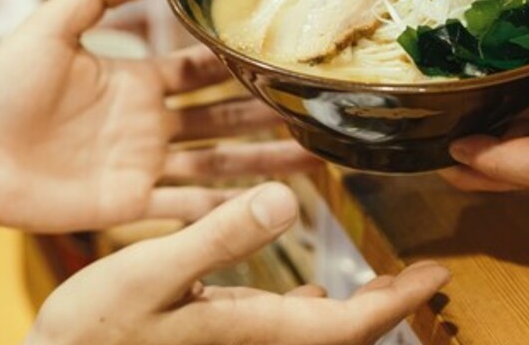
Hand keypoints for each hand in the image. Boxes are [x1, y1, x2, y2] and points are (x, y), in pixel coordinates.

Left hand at [0, 0, 319, 231]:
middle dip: (269, 115)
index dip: (239, 65)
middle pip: (223, 118)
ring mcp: (142, 165)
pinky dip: (225, 210)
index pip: (201, 71)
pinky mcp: (129, 205)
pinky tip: (266, 208)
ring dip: (263, 163)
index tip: (281, 57)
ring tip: (313, 160)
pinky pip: (186, 209)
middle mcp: (148, 123)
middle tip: (315, 110)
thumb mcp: (48, 27)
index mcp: (136, 80)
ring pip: (219, 164)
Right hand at [27, 183, 450, 344]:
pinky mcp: (213, 344)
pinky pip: (280, 335)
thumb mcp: (150, 272)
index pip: (349, 326)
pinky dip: (308, 315)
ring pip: (314, 338)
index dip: (398, 300)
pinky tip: (301, 295)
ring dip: (353, 314)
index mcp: (252, 331)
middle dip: (386, 309)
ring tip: (378, 282)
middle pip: (341, 337)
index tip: (436, 273)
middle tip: (420, 276)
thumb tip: (284, 199)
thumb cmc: (92, 330)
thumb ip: (218, 236)